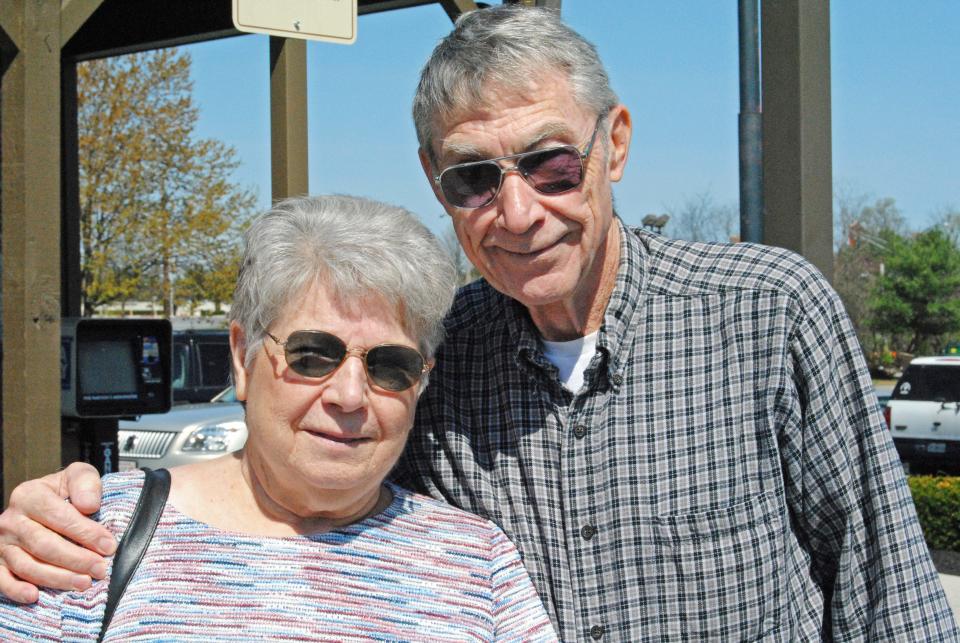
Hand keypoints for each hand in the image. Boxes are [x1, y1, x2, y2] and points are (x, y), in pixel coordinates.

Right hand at [0, 462, 115, 602]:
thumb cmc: (65, 492)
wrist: (44, 502)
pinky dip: (16, 590)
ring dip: (57, 578)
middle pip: (43, 545)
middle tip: (100, 569)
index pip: (58, 516)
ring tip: (84, 583)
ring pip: (27, 565)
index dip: (85, 532)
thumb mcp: (78, 476)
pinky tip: (35, 596)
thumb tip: (88, 505)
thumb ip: (85, 483)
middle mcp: (11, 520)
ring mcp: (2, 543)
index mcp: (29, 495)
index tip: (108, 546)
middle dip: (76, 559)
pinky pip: (2, 580)